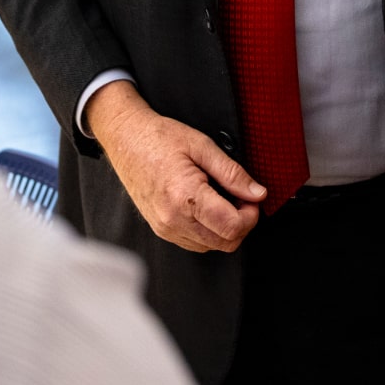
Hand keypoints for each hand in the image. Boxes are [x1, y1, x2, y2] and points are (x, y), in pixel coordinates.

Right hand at [85, 80, 263, 253]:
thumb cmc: (159, 138)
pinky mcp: (161, 230)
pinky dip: (208, 230)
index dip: (251, 215)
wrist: (126, 139)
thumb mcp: (202, 146)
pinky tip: (206, 205)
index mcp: (185, 197)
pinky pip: (195, 242)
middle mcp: (173, 219)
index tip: (252, 198)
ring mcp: (165, 228)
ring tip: (221, 198)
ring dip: (224, 227)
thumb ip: (233, 173)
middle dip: (242, 222)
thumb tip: (258, 193)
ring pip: (212, 246)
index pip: (232, 227)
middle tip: (240, 197)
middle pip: (226, 243)